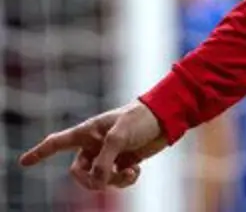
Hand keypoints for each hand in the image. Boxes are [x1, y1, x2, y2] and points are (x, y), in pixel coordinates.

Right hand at [18, 101, 168, 190]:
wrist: (167, 118)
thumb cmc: (141, 118)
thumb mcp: (120, 136)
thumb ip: (105, 160)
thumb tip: (98, 182)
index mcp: (88, 131)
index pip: (58, 143)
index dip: (40, 153)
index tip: (24, 162)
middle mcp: (95, 144)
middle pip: (78, 172)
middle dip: (90, 180)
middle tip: (103, 181)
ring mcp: (109, 154)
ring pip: (98, 179)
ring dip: (112, 181)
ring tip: (128, 174)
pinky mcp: (124, 161)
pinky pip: (116, 180)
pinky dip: (125, 180)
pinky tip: (136, 171)